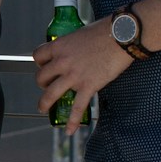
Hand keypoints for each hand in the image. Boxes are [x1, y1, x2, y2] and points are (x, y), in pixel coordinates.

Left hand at [33, 17, 131, 133]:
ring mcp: (74, 76)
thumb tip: (76, 50)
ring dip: (45, 103)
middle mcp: (62, 62)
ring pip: (51, 94)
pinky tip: (69, 130)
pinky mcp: (88, 86)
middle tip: (47, 85)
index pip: (38, 56)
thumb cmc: (106, 30)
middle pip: (41, 76)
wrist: (122, 36)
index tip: (44, 66)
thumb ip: (74, 45)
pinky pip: (77, 107)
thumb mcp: (81, 33)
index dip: (40, 62)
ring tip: (43, 109)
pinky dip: (72, 121)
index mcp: (60, 46)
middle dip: (42, 83)